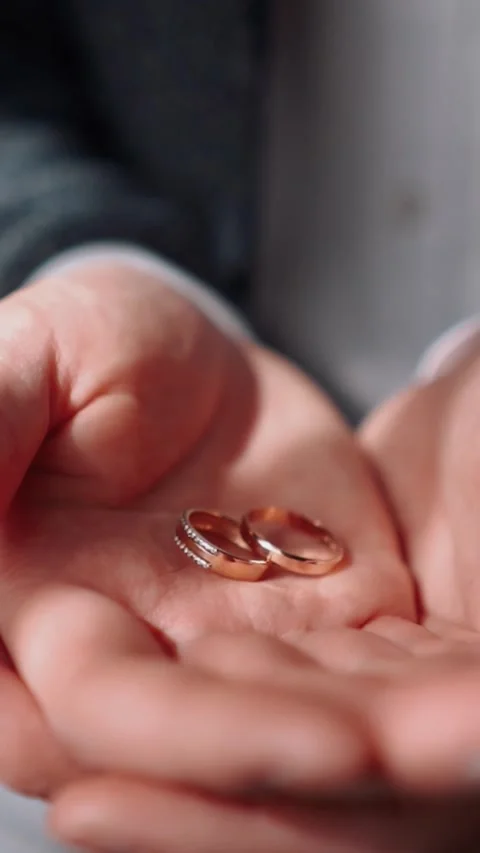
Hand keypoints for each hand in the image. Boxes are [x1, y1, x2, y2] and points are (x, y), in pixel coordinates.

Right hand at [53, 334, 479, 852]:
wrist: (188, 364)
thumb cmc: (87, 348)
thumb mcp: (32, 360)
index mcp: (38, 612)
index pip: (75, 708)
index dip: (159, 729)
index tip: (252, 727)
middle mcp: (133, 657)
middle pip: (189, 747)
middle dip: (267, 755)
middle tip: (366, 750)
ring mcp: (228, 652)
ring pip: (282, 730)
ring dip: (359, 747)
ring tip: (448, 738)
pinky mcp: (314, 629)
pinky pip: (359, 681)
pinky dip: (408, 703)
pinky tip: (463, 710)